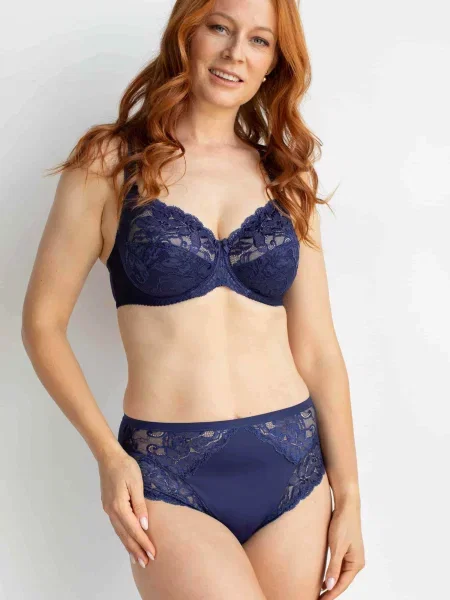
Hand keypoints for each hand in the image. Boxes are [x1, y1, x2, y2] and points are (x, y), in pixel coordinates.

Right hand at [98, 449, 155, 566]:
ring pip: (120, 532)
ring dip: (129, 546)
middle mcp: (112, 511)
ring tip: (137, 558)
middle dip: (136, 550)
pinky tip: (128, 541)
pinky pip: (117, 526)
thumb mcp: (136, 484)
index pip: (134, 530)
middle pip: (125, 535)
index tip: (153, 554)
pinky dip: (123, 536)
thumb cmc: (126, 467)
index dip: (144, 543)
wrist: (109, 457)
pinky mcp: (109, 506)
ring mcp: (108, 509)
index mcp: (119, 506)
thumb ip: (140, 506)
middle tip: (146, 563)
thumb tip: (144, 526)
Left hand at [319, 503, 364, 597]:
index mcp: (356, 563)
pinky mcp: (345, 549)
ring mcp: (351, 556)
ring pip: (340, 575)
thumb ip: (333, 567)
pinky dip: (332, 574)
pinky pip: (339, 567)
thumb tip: (330, 586)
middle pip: (342, 582)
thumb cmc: (343, 523)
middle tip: (316, 599)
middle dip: (331, 592)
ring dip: (331, 584)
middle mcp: (356, 562)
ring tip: (319, 593)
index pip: (342, 585)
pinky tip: (324, 579)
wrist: (346, 505)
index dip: (331, 595)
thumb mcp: (337, 546)